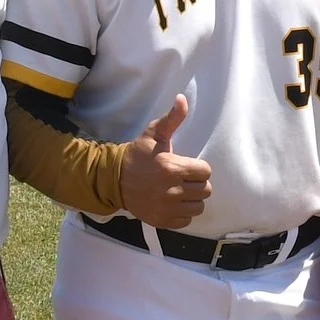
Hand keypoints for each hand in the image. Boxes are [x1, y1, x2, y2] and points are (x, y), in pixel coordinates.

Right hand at [119, 95, 211, 228]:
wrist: (114, 179)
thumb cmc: (138, 155)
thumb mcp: (154, 134)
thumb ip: (172, 118)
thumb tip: (182, 99)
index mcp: (172, 168)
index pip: (206, 171)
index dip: (198, 168)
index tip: (187, 165)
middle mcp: (172, 190)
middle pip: (205, 190)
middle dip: (196, 183)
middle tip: (183, 178)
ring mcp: (167, 207)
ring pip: (199, 206)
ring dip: (192, 198)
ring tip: (180, 190)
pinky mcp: (163, 220)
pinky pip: (187, 220)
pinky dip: (183, 212)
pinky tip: (173, 202)